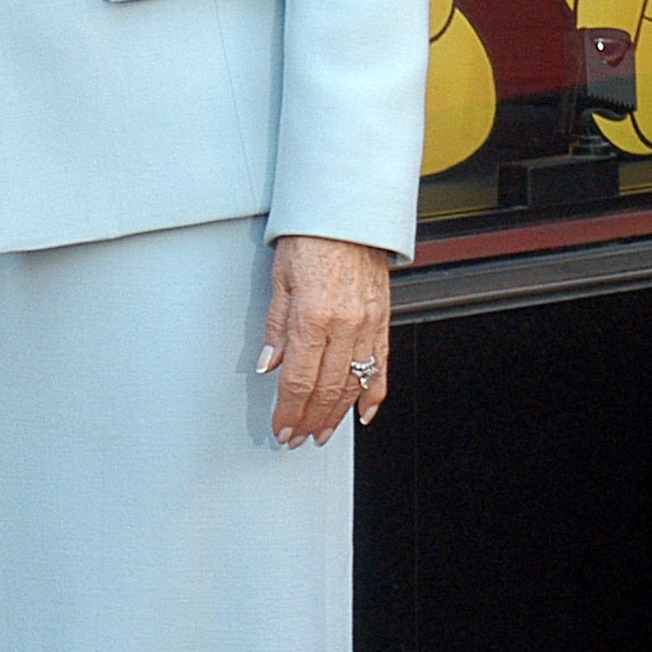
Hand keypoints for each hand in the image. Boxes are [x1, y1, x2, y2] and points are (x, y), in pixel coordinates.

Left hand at [260, 235, 390, 444]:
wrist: (350, 213)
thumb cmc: (312, 237)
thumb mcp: (280, 279)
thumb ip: (276, 326)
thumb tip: (269, 364)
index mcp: (312, 315)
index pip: (298, 379)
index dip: (289, 410)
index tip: (281, 428)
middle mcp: (343, 324)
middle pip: (326, 388)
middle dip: (310, 419)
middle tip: (298, 438)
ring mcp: (367, 324)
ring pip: (353, 383)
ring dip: (337, 414)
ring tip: (323, 433)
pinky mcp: (383, 320)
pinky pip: (381, 365)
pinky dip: (373, 393)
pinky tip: (364, 413)